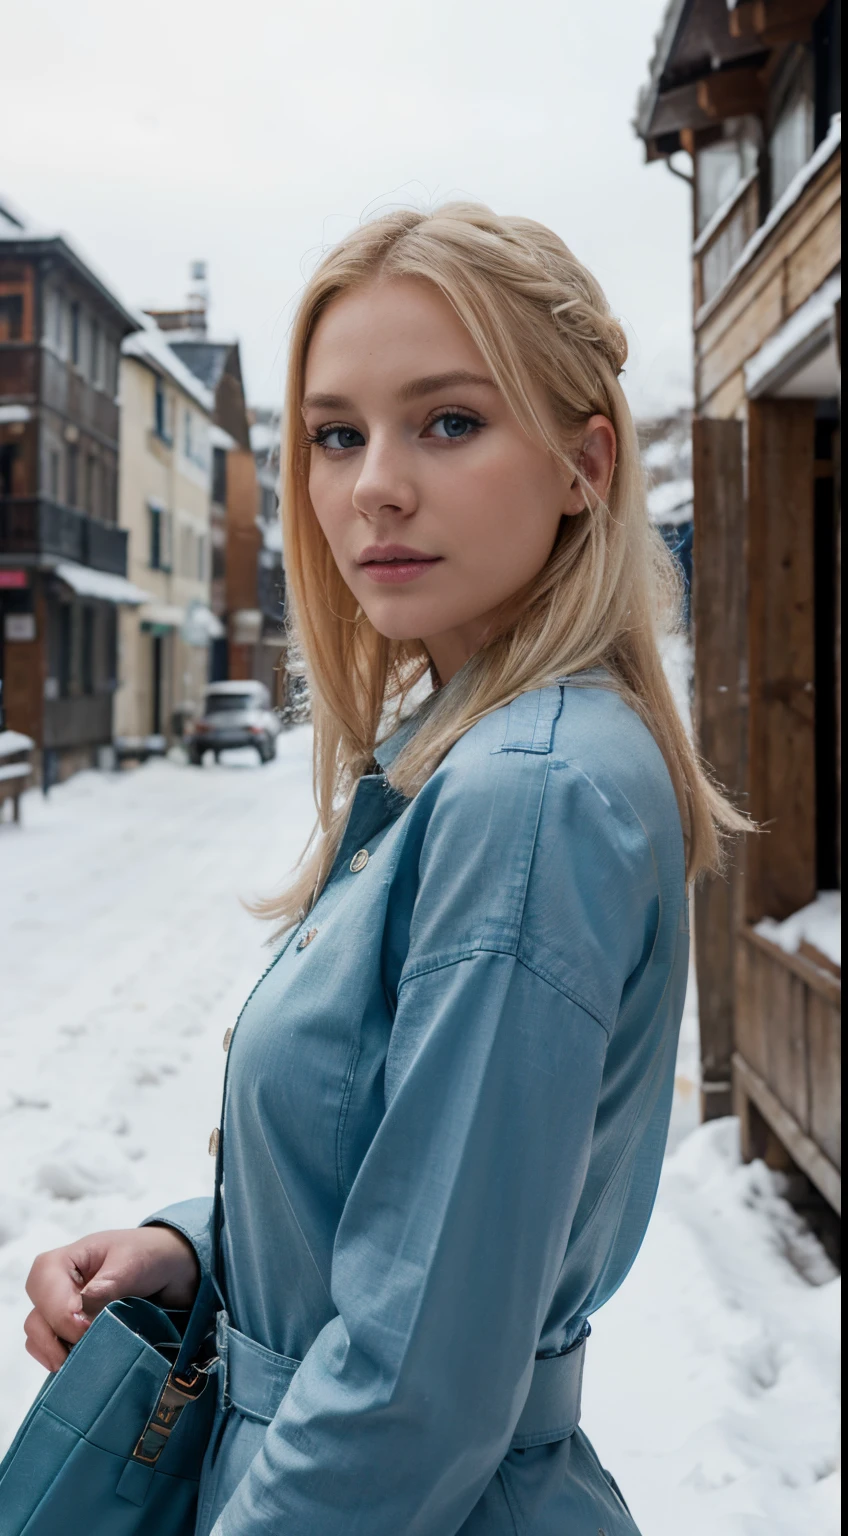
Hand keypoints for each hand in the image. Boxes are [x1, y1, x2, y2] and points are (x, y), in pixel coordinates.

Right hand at [24, 1225, 199, 1372]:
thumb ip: (106, 1285)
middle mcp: (56, 1286)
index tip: (86, 1328)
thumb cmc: (148, 1256)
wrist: (170, 1269)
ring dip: (57, 1352)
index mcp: (64, 1260)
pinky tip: (82, 1362)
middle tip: (86, 1349)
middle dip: (57, 1338)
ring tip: (84, 1360)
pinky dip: (61, 1358)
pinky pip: (50, 1350)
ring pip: (39, 1336)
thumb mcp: (132, 1262)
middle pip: (37, 1317)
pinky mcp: (69, 1331)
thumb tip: (80, 1312)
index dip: (61, 1313)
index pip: (44, 1288)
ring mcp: (61, 1310)